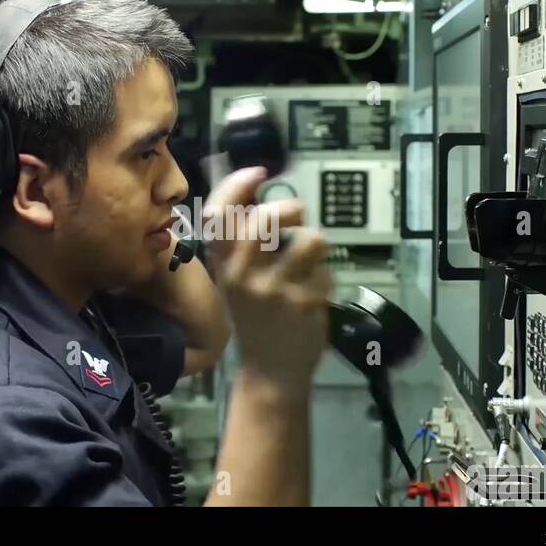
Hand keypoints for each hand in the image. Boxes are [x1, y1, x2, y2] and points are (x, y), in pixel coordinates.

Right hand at [202, 167, 331, 395]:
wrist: (272, 371)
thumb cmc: (256, 318)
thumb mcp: (237, 280)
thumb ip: (242, 241)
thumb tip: (254, 188)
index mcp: (222, 266)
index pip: (219, 214)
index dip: (238, 184)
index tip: (260, 173)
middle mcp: (242, 276)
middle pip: (266, 219)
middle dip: (290, 208)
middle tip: (298, 216)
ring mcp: (274, 290)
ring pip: (310, 240)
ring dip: (317, 244)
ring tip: (311, 262)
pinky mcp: (305, 303)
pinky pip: (326, 271)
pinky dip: (325, 279)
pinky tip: (314, 296)